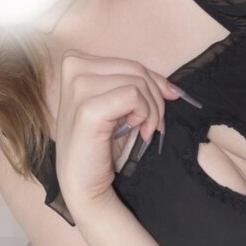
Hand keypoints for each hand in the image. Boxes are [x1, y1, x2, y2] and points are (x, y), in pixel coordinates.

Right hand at [54, 49, 180, 207]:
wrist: (82, 182)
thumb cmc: (98, 143)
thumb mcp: (116, 104)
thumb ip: (137, 87)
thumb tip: (172, 89)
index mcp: (75, 63)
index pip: (129, 63)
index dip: (150, 84)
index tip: (154, 107)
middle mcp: (73, 69)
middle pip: (135, 70)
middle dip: (154, 99)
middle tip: (150, 125)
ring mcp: (78, 88)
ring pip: (138, 83)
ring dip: (150, 110)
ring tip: (142, 130)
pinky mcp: (87, 108)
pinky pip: (133, 95)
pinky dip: (144, 114)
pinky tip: (136, 131)